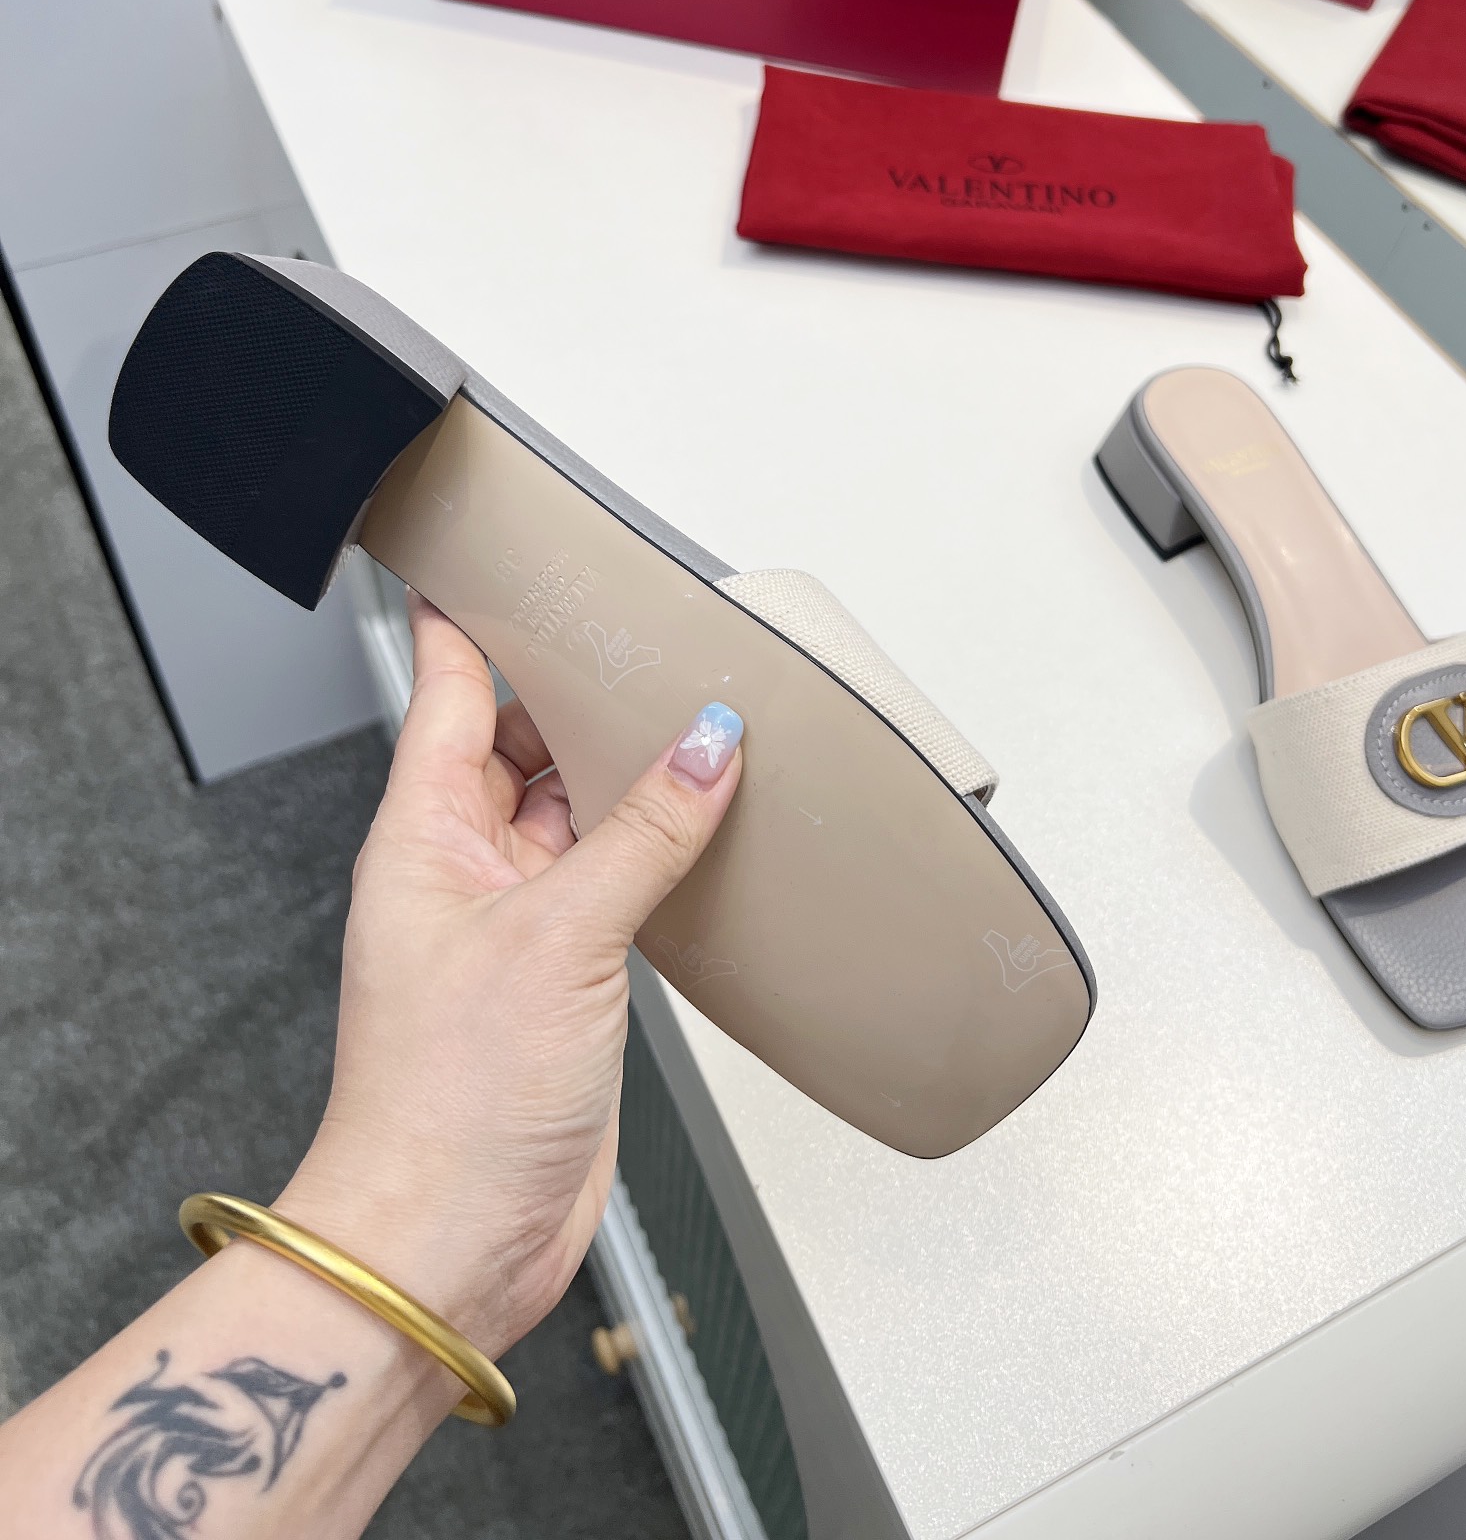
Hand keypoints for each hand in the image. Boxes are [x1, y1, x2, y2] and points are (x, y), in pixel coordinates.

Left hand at [276, 592, 742, 1359]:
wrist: (446, 1243)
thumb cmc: (446, 1105)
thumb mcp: (558, 938)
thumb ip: (643, 833)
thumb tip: (708, 743)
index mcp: (424, 835)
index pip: (450, 691)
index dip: (475, 620)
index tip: (497, 555)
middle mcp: (464, 870)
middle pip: (525, 747)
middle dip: (585, 699)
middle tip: (656, 646)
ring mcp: (515, 926)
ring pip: (577, 815)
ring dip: (632, 780)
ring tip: (700, 726)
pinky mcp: (563, 980)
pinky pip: (613, 885)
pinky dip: (657, 854)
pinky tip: (705, 833)